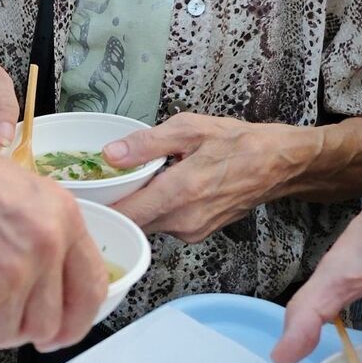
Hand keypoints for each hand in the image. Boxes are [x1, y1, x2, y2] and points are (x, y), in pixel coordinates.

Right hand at [0, 99, 106, 351]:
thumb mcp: (10, 187)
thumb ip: (35, 235)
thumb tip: (43, 286)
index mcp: (60, 216)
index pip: (90, 290)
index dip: (74, 321)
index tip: (59, 333)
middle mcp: (43, 249)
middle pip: (46, 324)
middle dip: (13, 323)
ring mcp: (8, 280)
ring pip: (2, 334)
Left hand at [108, 114, 316, 241]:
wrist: (280, 165)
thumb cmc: (238, 142)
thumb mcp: (190, 129)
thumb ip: (147, 143)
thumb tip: (110, 155)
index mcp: (179, 194)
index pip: (125, 216)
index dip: (98, 210)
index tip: (81, 199)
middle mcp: (183, 221)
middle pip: (132, 223)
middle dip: (113, 207)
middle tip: (96, 186)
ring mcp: (192, 231)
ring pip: (147, 225)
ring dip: (135, 207)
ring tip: (127, 182)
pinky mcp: (198, 233)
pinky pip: (165, 224)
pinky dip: (154, 209)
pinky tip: (157, 188)